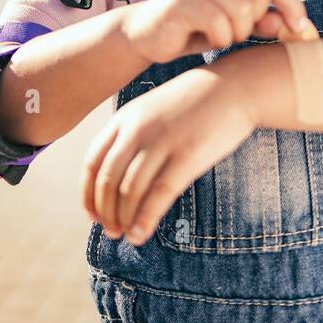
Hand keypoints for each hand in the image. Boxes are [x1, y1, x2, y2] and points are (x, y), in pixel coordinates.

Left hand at [80, 66, 257, 243]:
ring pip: (130, 191)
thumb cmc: (194, 102)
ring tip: (126, 236)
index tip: (92, 215)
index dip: (88, 194)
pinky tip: (141, 234)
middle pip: (108, 180)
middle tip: (110, 231)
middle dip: (105, 211)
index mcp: (124, 118)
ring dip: (124, 219)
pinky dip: (145, 219)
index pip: (92, 163)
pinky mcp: (188, 156)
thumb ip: (132, 135)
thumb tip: (119, 176)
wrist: (234, 86)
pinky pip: (159, 194)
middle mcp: (137, 129)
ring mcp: (162, 142)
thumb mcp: (152, 110)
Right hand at [120, 0, 316, 65]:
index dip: (291, 3)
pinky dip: (218, 40)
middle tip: (236, 32)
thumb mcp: (233, 25)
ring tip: (218, 35)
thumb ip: (261, 21)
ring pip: (243, 11)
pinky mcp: (181, 2)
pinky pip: (220, 25)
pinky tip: (204, 39)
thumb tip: (290, 25)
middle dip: (255, 21)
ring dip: (236, 33)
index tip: (301, 28)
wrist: (145, 35)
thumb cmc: (194, 29)